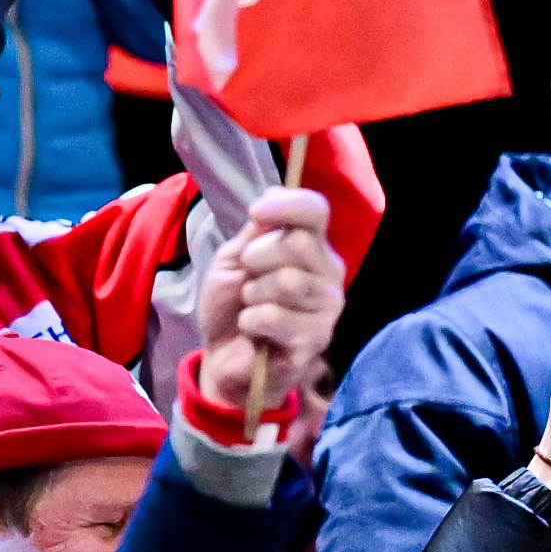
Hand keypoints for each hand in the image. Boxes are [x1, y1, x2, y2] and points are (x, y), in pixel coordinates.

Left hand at [196, 183, 341, 422]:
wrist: (222, 358)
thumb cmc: (231, 306)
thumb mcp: (235, 259)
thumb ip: (256, 232)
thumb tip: (273, 194)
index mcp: (312, 246)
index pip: (316, 211)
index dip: (287, 205)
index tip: (256, 212)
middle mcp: (328, 273)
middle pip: (299, 243)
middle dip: (258, 257)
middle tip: (247, 277)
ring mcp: (327, 308)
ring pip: (288, 281)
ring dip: (253, 294)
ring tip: (250, 306)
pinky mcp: (316, 339)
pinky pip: (276, 316)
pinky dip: (251, 320)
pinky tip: (253, 330)